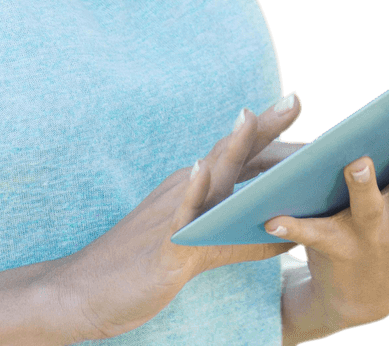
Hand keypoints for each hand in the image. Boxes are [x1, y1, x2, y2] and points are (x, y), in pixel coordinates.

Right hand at [54, 93, 306, 340]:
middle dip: (264, 126)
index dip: (271, 133)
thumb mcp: (200, 246)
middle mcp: (186, 191)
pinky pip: (179, 218)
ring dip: (230, 146)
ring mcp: (173, 214)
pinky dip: (190, 192)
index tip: (298, 105)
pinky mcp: (163, 246)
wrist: (90, 289)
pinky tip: (200, 170)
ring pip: (208, 176)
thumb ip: (241, 238)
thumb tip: (289, 236)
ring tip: (249, 116)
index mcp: (197, 188)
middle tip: (295, 98)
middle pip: (231, 153)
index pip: (241, 155)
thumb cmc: (149, 263)